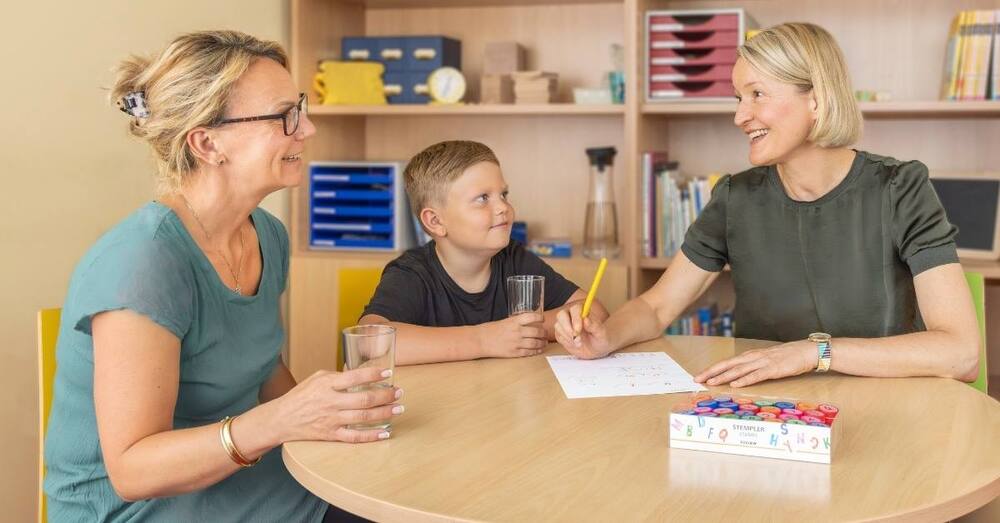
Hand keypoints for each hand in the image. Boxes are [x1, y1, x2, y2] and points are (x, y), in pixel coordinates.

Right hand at [273, 367, 402, 442]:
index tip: (388, 374)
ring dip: (385, 413)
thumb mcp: (316, 378)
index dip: (374, 375)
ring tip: (398, 408)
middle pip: (364, 399)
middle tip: (399, 392)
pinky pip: (355, 437)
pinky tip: (385, 433)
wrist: (281, 419)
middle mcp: (331, 402)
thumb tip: (360, 374)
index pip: (355, 377)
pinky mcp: (331, 435)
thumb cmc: (300, 396)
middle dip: (386, 396)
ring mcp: (331, 420)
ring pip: (363, 417)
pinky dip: (372, 436)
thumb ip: (337, 376)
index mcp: (327, 385)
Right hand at [478, 312, 547, 357]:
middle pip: (536, 332)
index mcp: (513, 321)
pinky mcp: (514, 352)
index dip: (540, 318)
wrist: (481, 340)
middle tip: (546, 334)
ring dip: (542, 343)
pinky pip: (528, 352)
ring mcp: (516, 343)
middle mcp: (516, 331)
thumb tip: (529, 324)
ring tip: (544, 342)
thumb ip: (517, 323)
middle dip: (543, 333)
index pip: (531, 317)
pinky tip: (538, 350)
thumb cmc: (491, 330)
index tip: (543, 319)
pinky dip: (535, 351)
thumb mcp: (505, 321)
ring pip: (535, 343)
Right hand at [553, 302, 611, 358]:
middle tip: (576, 338)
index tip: (578, 330)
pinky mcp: (561, 333)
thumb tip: (586, 319)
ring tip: (580, 343)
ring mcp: (564, 324)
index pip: (575, 309)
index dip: (575, 319)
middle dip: (567, 328)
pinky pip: (558, 336)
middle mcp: (571, 315)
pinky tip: (575, 344)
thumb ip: (594, 326)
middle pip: (561, 315)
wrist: (597, 348)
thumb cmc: (600, 338)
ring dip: (568, 337)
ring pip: (558, 326)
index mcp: (583, 311)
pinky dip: (566, 342)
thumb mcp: (601, 333)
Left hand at [694, 340, 816, 386]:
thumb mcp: (766, 360)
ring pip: (739, 370)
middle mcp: (753, 357)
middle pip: (728, 364)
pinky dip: (745, 379)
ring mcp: (763, 362)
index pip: (727, 362)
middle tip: (697, 379)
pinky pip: (756, 375)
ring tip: (711, 382)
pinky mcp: (773, 369)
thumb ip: (753, 366)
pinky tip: (735, 384)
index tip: (699, 375)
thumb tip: (739, 375)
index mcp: (750, 355)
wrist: (806, 351)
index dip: (712, 369)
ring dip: (724, 376)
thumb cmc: (786, 357)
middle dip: (711, 372)